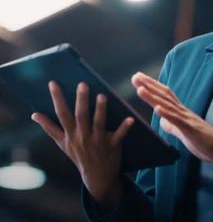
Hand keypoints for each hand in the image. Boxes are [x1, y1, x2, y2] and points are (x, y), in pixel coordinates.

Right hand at [31, 81, 133, 206]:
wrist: (97, 178)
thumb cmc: (79, 156)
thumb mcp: (62, 144)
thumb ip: (49, 128)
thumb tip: (34, 115)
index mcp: (71, 134)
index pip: (61, 114)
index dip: (57, 98)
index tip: (53, 83)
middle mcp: (83, 137)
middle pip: (81, 116)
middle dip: (81, 100)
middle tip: (82, 84)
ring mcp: (98, 142)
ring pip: (98, 124)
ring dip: (100, 110)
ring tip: (102, 96)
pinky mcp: (112, 145)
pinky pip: (119, 136)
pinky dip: (124, 128)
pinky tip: (130, 118)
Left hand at [131, 72, 212, 166]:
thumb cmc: (205, 141)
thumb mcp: (184, 132)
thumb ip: (172, 125)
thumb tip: (162, 121)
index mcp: (181, 112)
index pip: (165, 95)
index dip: (152, 86)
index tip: (139, 79)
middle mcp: (183, 111)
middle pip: (164, 95)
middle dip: (149, 86)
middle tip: (135, 77)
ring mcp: (187, 119)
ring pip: (168, 105)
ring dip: (153, 97)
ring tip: (140, 89)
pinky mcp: (190, 129)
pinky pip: (177, 120)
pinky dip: (167, 114)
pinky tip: (157, 109)